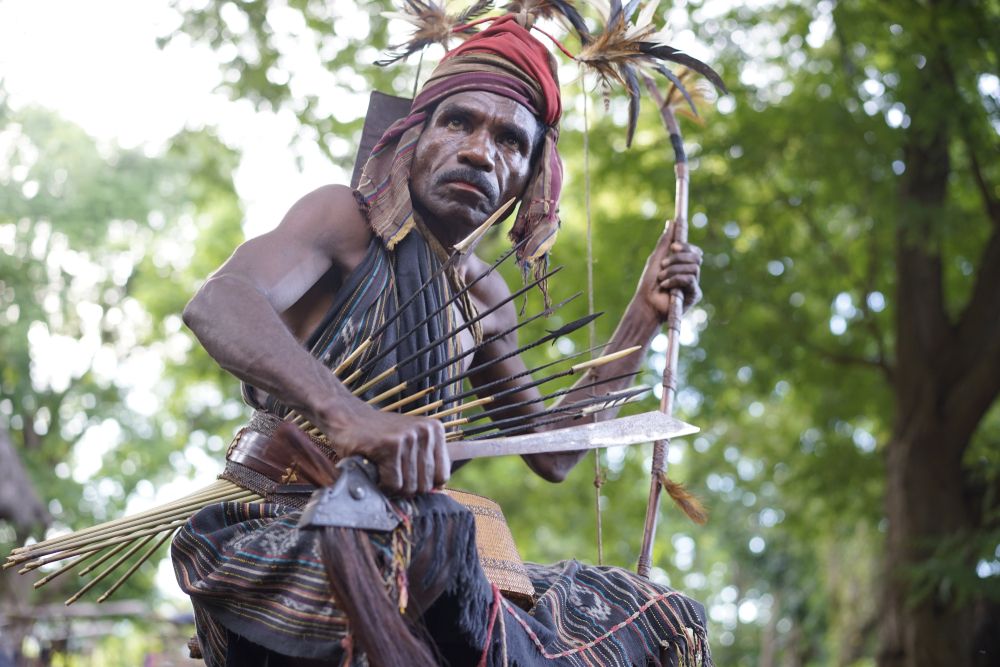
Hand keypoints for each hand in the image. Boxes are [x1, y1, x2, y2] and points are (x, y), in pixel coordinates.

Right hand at [317, 403, 448, 496]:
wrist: (347, 417)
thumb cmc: (378, 435)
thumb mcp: (409, 442)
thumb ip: (424, 461)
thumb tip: (437, 492)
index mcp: (435, 430)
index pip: (442, 475)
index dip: (424, 485)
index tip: (408, 481)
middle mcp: (425, 432)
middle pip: (425, 484)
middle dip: (406, 488)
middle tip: (390, 477)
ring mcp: (408, 437)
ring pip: (408, 486)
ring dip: (391, 487)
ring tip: (381, 472)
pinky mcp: (391, 445)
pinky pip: (392, 483)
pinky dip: (381, 485)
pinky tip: (374, 471)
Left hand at [640, 233, 702, 318]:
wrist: (646, 303)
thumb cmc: (649, 283)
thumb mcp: (656, 259)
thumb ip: (665, 242)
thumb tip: (671, 222)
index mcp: (683, 264)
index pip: (693, 251)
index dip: (686, 246)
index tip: (674, 246)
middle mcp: (691, 273)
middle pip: (697, 257)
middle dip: (679, 258)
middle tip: (663, 264)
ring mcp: (693, 284)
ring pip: (693, 267)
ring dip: (673, 270)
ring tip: (661, 278)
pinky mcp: (693, 295)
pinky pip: (690, 279)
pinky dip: (675, 280)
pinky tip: (665, 286)